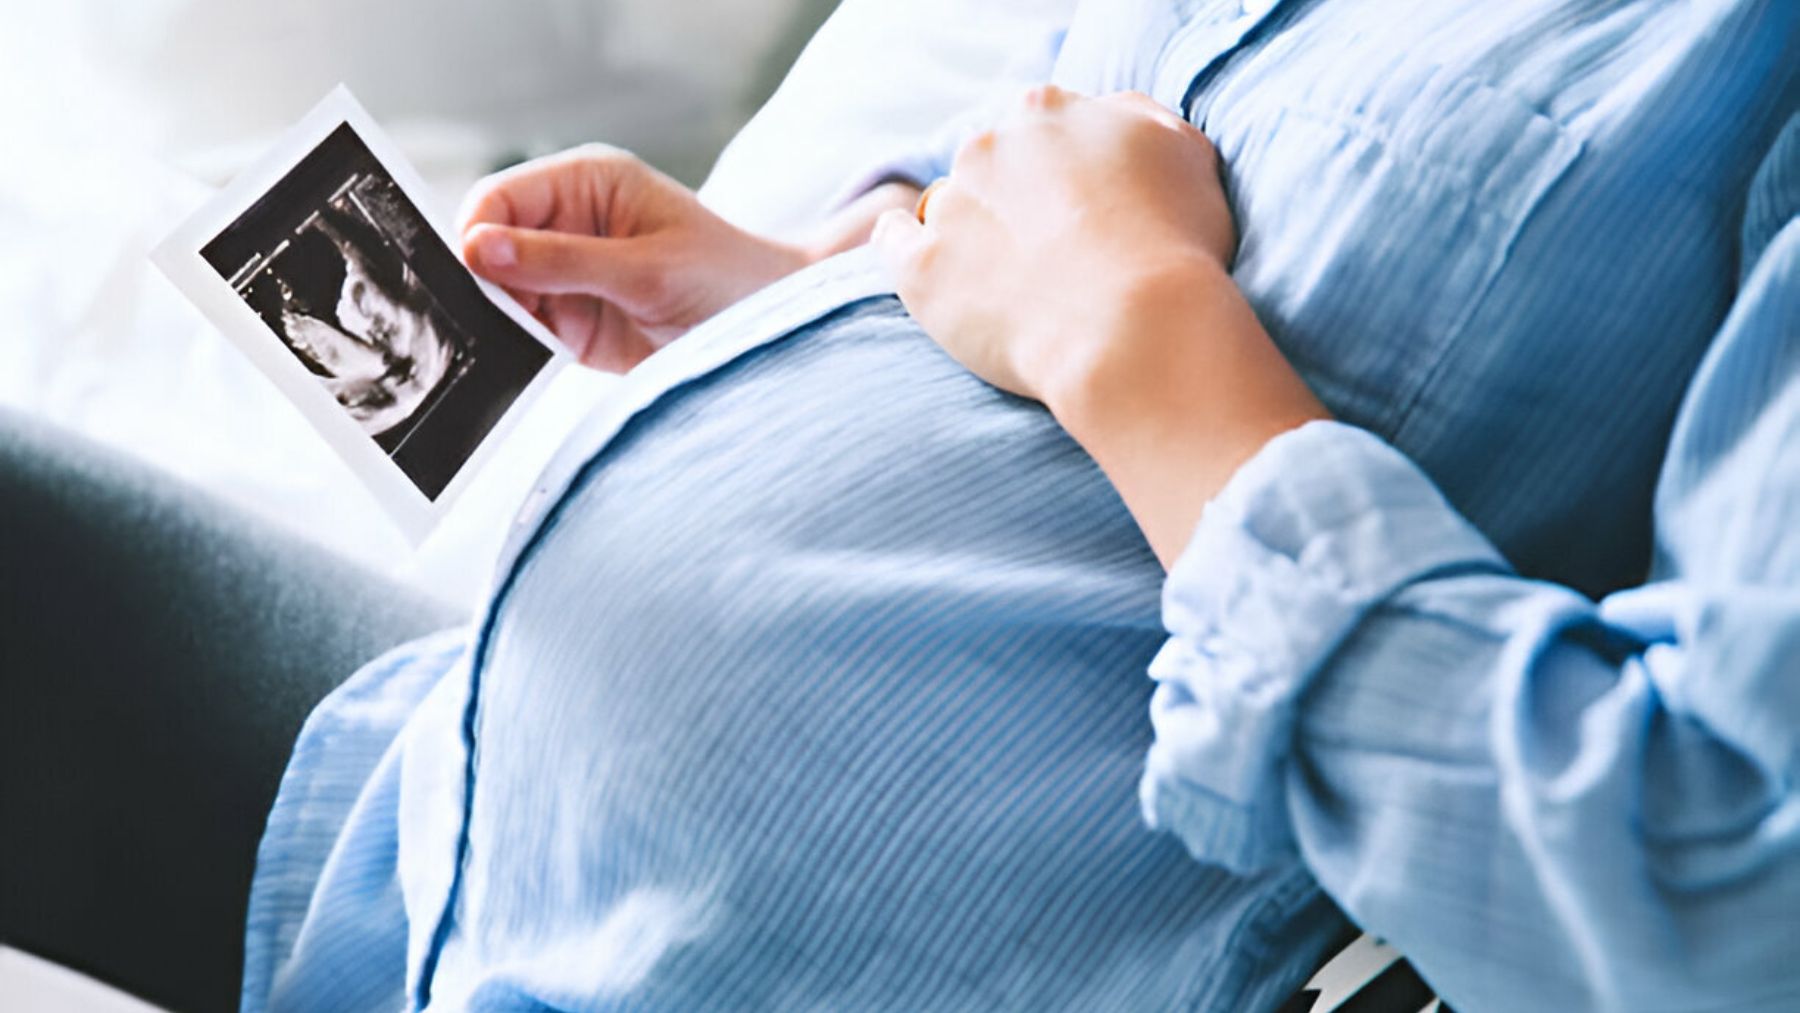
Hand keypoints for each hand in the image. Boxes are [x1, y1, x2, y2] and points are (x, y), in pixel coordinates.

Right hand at [459, 145, 810, 371]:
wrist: (773, 335)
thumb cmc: (729, 279)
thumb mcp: (647, 269)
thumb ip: (562, 260)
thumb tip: (478, 247)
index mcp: (587, 183)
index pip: (500, 197)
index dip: (477, 233)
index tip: (473, 275)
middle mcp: (569, 223)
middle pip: (489, 245)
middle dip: (482, 281)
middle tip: (490, 318)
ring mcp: (568, 275)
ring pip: (499, 293)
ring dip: (499, 319)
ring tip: (524, 341)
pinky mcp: (574, 323)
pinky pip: (523, 333)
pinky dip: (518, 348)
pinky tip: (528, 362)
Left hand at [872, 87, 1326, 565]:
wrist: (1132, 329)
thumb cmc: (1175, 245)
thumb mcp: (1186, 154)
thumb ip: (1138, 123)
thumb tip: (1110, 120)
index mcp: (1048, 111)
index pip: (1041, 128)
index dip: (1061, 172)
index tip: (1079, 210)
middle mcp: (989, 146)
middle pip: (991, 164)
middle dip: (1013, 201)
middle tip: (1051, 255)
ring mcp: (949, 206)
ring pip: (948, 206)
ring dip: (971, 234)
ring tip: (1011, 284)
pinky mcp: (921, 268)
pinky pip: (892, 241)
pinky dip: (902, 246)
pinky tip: (927, 264)